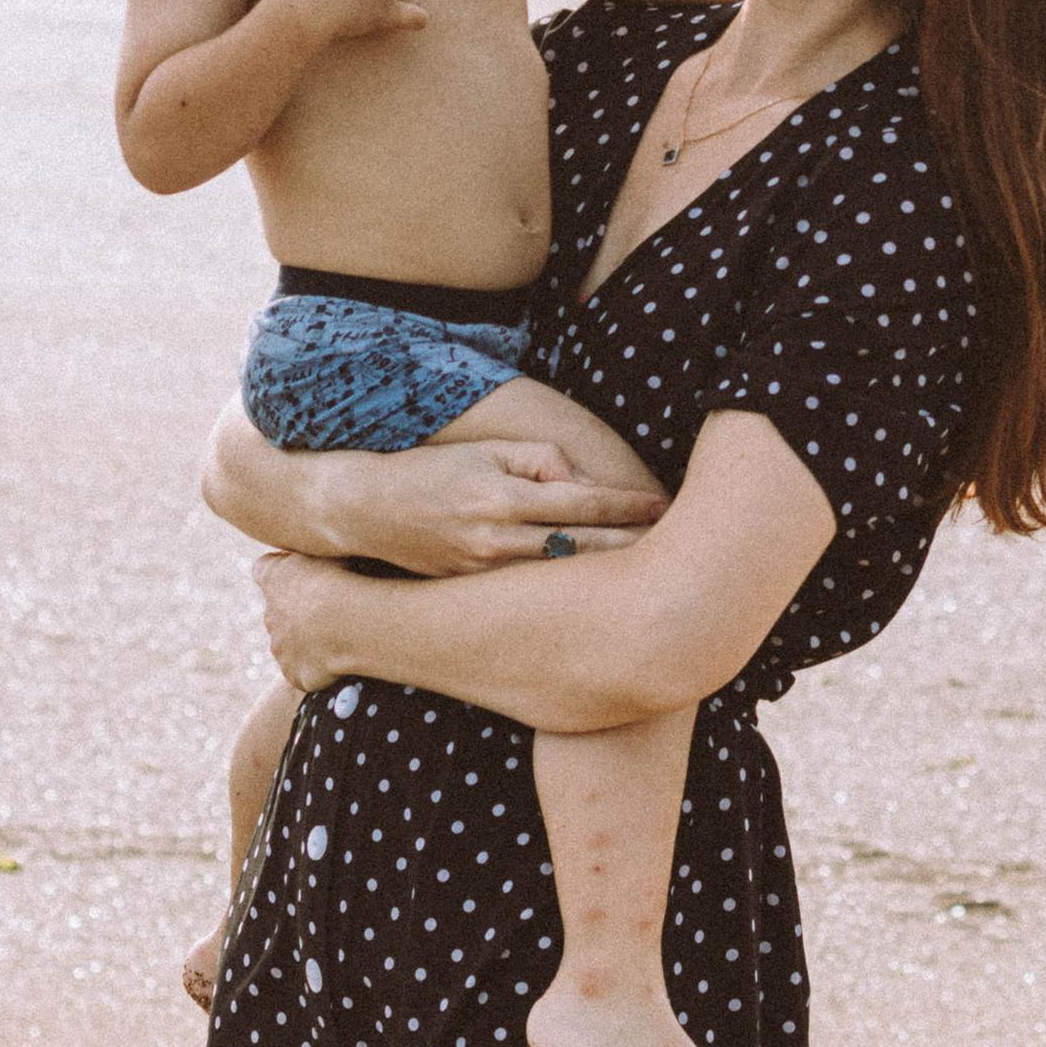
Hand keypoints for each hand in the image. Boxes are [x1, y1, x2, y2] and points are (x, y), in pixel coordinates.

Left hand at [254, 548, 352, 691]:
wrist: (348, 623)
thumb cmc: (345, 577)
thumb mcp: (331, 548)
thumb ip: (319, 549)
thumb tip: (325, 540)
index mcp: (274, 578)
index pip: (264, 569)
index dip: (282, 570)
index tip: (304, 571)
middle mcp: (269, 614)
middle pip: (279, 610)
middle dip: (299, 611)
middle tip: (333, 609)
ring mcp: (280, 648)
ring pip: (291, 644)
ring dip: (309, 641)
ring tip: (344, 635)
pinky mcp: (294, 674)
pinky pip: (305, 670)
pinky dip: (319, 667)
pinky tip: (343, 658)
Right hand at [349, 436, 663, 576]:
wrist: (367, 512)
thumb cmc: (433, 470)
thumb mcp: (485, 449)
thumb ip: (539, 459)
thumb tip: (580, 483)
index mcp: (502, 497)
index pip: (582, 504)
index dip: (628, 507)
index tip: (664, 507)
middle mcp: (496, 540)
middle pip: (581, 549)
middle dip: (631, 549)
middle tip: (678, 549)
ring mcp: (484, 574)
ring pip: (560, 579)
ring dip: (604, 576)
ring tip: (648, 574)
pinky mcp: (474, 594)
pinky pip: (530, 594)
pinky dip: (566, 594)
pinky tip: (597, 597)